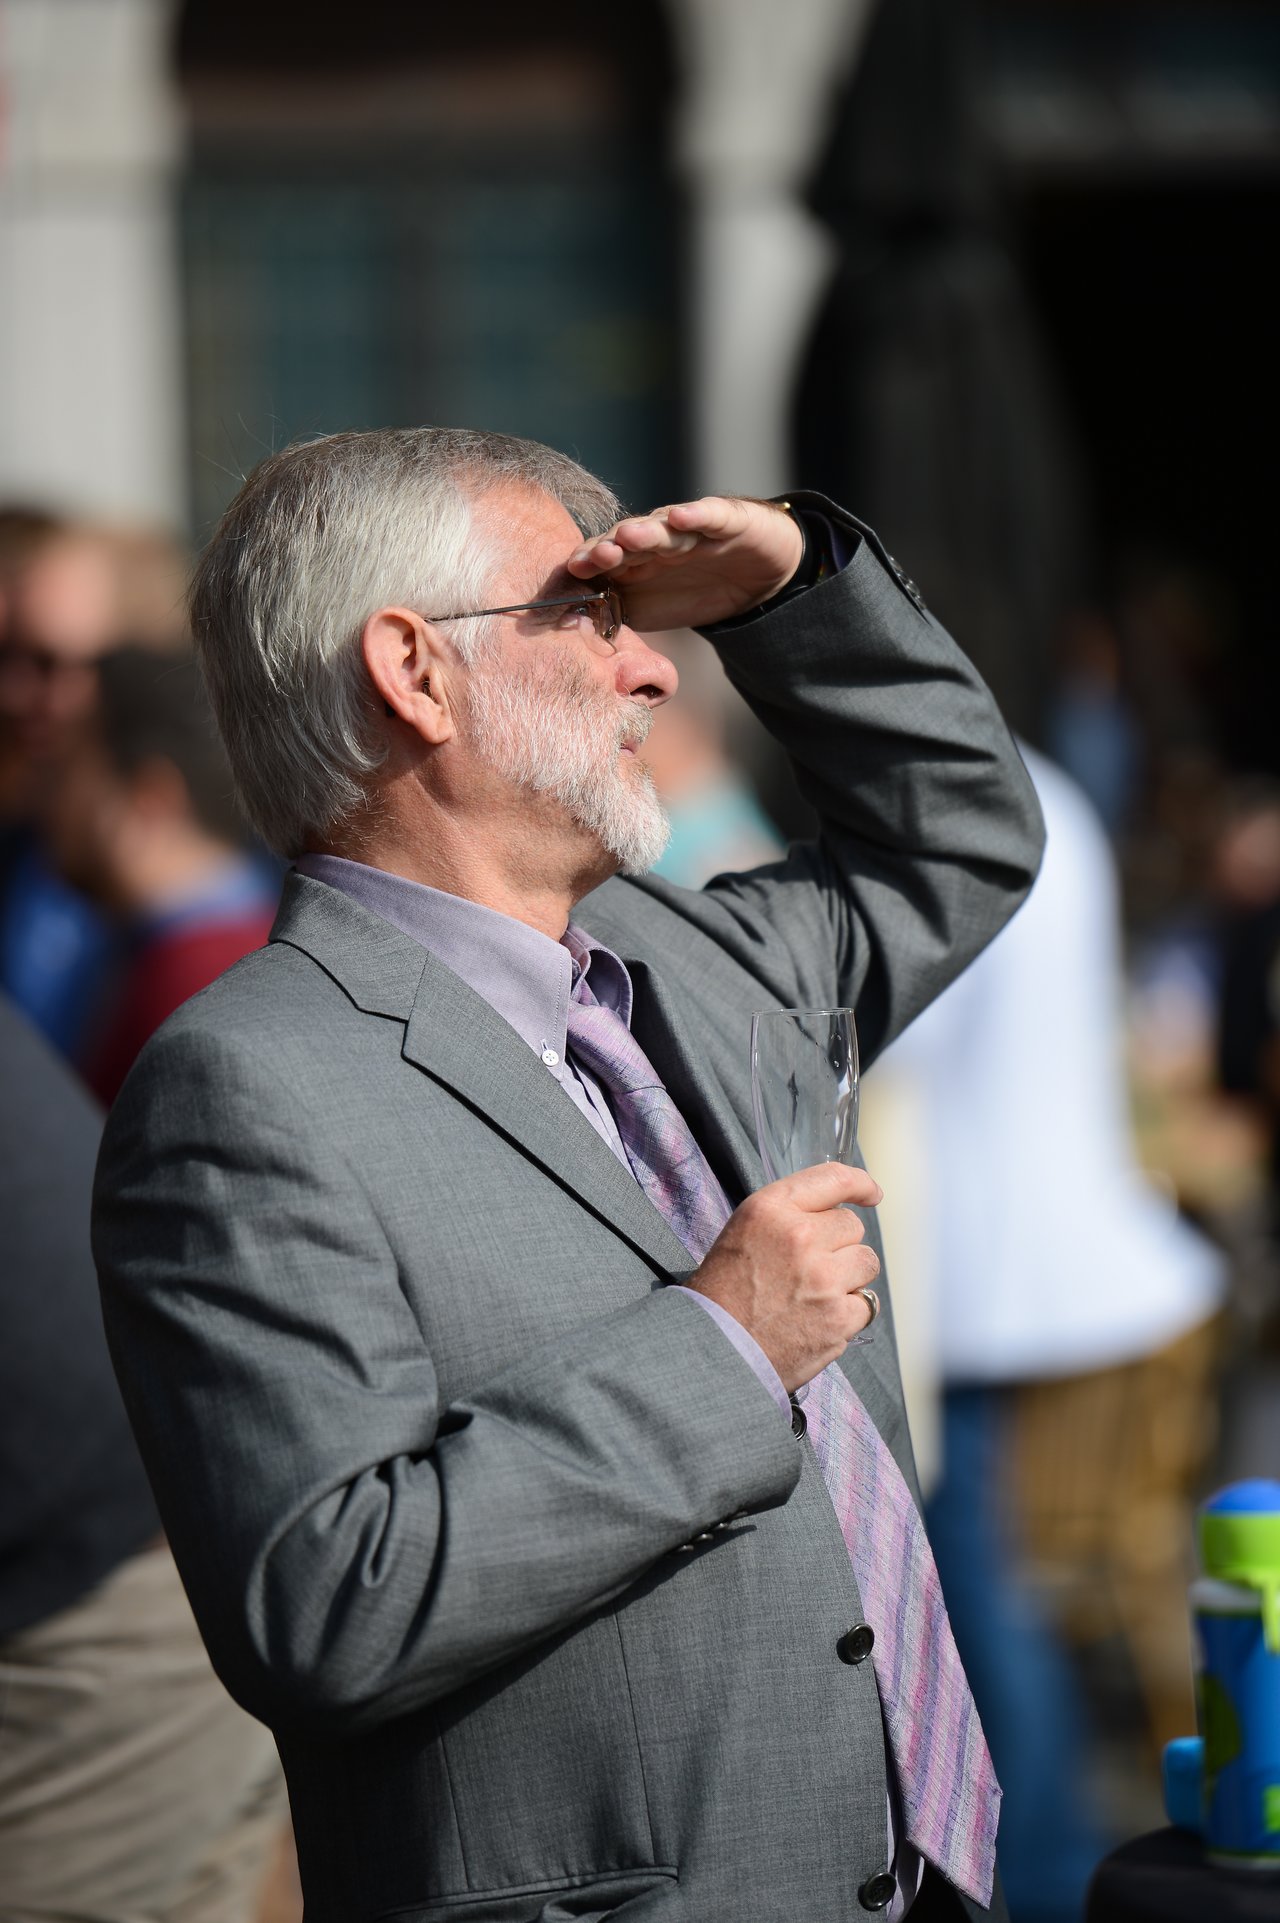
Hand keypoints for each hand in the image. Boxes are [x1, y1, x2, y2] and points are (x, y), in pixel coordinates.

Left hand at [564, 495, 803, 632]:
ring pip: (664, 528)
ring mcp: (690, 528)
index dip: (591, 561)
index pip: (607, 557)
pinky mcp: (725, 520)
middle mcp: (658, 539)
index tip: (574, 569)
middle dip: (613, 546)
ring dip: (646, 531)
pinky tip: (680, 517)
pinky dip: (696, 515)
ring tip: (628, 537)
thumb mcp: (652, 611)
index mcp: (636, 559)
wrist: (756, 579)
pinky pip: (710, 516)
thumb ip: (619, 615)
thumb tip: (581, 635)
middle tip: (597, 556)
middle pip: (630, 539)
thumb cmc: (696, 591)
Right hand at [689, 1163, 881, 1392]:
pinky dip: (848, 1313)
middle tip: (810, 1268)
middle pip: (852, 1226)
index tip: (871, 1194)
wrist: (714, 1349)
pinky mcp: (839, 1317)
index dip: (860, 1184)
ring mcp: (823, 1278)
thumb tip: (837, 1212)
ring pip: (866, 1262)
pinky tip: (819, 1320)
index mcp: (771, 1209)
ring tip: (815, 1294)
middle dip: (839, 1245)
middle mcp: (800, 1236)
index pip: (833, 1179)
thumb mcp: (743, 1231)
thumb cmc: (723, 1292)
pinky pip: (866, 1303)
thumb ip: (788, 1215)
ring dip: (849, 1277)